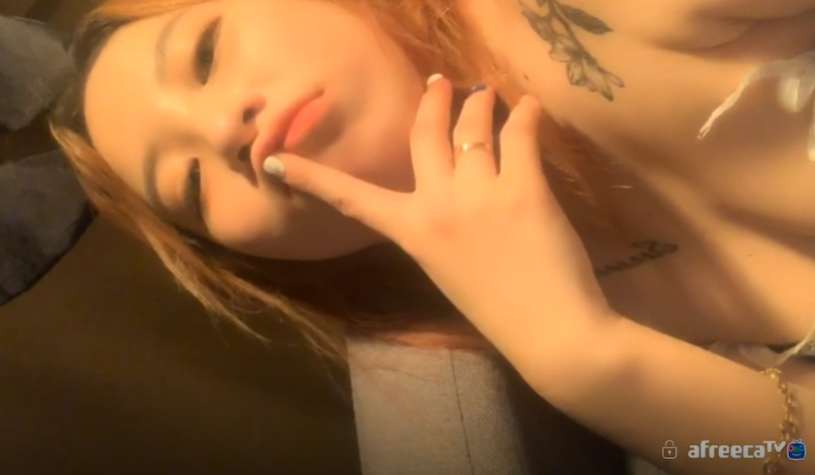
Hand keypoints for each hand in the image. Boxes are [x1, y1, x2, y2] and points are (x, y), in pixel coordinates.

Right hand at [265, 74, 611, 363]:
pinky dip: (527, 115)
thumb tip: (446, 184)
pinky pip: (520, 136)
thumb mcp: (444, 267)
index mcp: (412, 232)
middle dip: (432, 100)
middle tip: (440, 82)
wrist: (549, 334)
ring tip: (485, 93)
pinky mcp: (525, 189)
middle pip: (425, 135)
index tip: (277, 160)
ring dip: (479, 103)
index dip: (313, 176)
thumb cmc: (496, 310)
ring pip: (472, 127)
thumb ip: (435, 226)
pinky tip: (529, 106)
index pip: (353, 197)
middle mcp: (438, 204)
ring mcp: (481, 194)